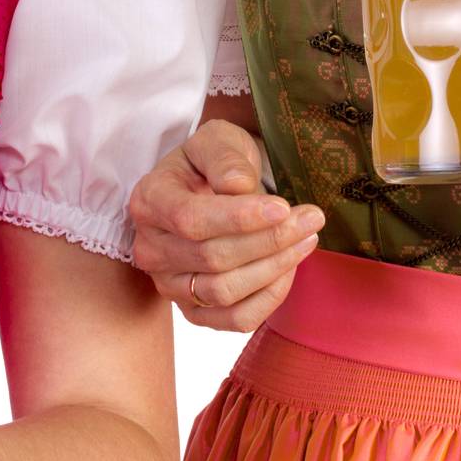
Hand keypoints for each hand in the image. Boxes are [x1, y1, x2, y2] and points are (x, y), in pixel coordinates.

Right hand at [128, 120, 322, 331]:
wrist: (211, 187)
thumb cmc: (214, 161)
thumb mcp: (217, 140)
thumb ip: (224, 158)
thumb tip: (238, 186)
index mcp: (150, 200)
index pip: (191, 219)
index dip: (238, 218)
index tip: (283, 207)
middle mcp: (150, 247)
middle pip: (212, 257)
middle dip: (269, 240)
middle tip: (311, 219)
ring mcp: (169, 284)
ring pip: (224, 291)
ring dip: (274, 267)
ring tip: (306, 239)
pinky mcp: (193, 311)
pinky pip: (235, 319)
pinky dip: (269, 298)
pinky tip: (289, 268)